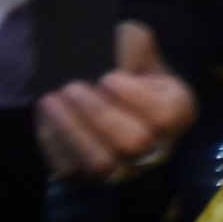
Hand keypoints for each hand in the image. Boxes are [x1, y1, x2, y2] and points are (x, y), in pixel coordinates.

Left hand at [35, 23, 197, 184]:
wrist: (105, 98)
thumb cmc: (127, 71)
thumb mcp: (137, 51)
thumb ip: (135, 44)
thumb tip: (124, 42)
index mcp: (176, 114)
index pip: (166, 116)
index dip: (136, 98)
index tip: (108, 77)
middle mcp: (155, 149)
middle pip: (135, 143)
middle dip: (101, 114)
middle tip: (73, 87)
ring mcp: (123, 170)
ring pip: (102, 164)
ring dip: (74, 130)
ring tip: (52, 100)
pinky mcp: (89, 180)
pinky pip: (71, 169)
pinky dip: (54, 141)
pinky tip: (45, 114)